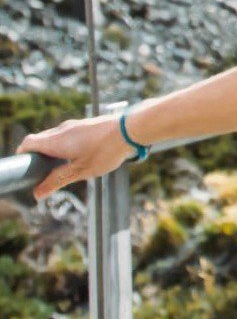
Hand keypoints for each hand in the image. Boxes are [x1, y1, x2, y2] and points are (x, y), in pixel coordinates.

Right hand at [17, 116, 131, 200]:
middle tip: (45, 173)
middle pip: (40, 140)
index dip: (23, 156)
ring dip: (54, 151)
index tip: (26, 169)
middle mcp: (62, 129)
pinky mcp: (87, 124)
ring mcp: (75, 124)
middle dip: (39, 156)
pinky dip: (67, 146)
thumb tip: (37, 193)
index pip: (28, 143)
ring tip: (66, 167)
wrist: (131, 129)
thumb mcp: (80, 171)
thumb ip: (57, 181)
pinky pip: (69, 134)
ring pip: (56, 137)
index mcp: (56, 140)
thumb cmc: (106, 151)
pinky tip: (81, 157)